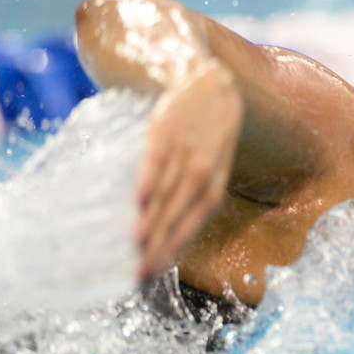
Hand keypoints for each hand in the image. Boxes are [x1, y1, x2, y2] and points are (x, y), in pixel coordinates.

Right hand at [134, 59, 242, 281]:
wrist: (208, 77)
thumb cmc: (208, 128)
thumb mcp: (213, 159)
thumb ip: (196, 189)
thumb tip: (169, 223)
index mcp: (216, 179)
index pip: (197, 221)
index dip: (177, 247)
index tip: (155, 272)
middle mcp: (204, 169)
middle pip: (180, 215)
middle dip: (161, 247)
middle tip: (140, 276)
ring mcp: (186, 149)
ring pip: (169, 192)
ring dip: (153, 221)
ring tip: (137, 249)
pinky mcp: (166, 130)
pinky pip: (157, 160)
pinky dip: (150, 180)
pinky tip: (139, 202)